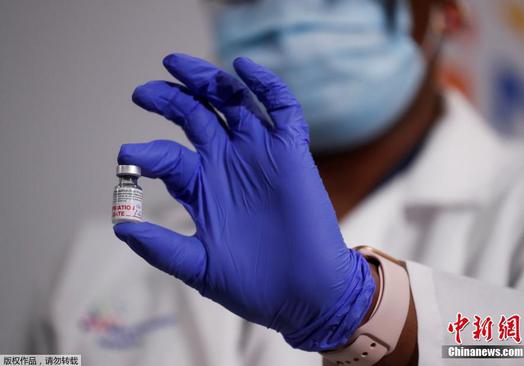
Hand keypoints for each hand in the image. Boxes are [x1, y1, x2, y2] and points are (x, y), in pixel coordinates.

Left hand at [114, 54, 375, 350]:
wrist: (304, 294)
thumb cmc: (253, 284)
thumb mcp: (198, 266)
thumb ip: (161, 247)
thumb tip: (121, 226)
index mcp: (202, 188)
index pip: (168, 156)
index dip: (146, 151)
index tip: (128, 155)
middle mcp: (227, 164)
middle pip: (195, 116)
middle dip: (169, 100)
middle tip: (143, 93)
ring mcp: (259, 154)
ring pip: (231, 103)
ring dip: (206, 81)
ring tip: (177, 65)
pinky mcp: (291, 152)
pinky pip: (281, 109)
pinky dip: (265, 85)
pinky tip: (243, 67)